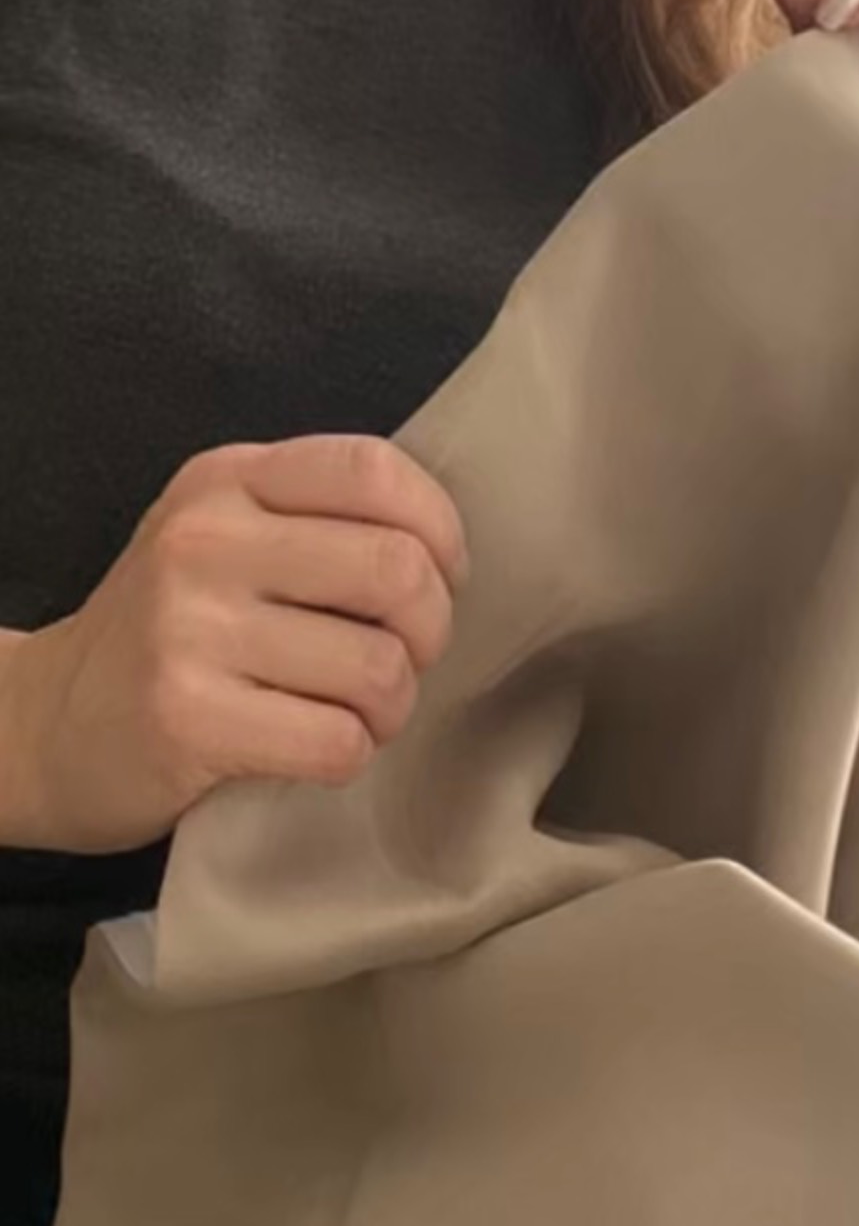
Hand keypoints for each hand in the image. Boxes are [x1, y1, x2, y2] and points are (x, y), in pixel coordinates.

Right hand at [8, 434, 470, 853]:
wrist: (44, 723)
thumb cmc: (167, 630)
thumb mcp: (223, 536)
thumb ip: (317, 519)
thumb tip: (448, 551)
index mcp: (228, 479)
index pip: (374, 470)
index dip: (439, 530)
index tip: (440, 577)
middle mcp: (205, 540)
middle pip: (396, 570)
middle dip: (431, 629)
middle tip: (404, 658)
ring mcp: (189, 630)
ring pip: (377, 667)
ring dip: (393, 706)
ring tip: (359, 712)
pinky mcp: (186, 720)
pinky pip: (335, 741)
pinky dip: (352, 754)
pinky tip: (320, 748)